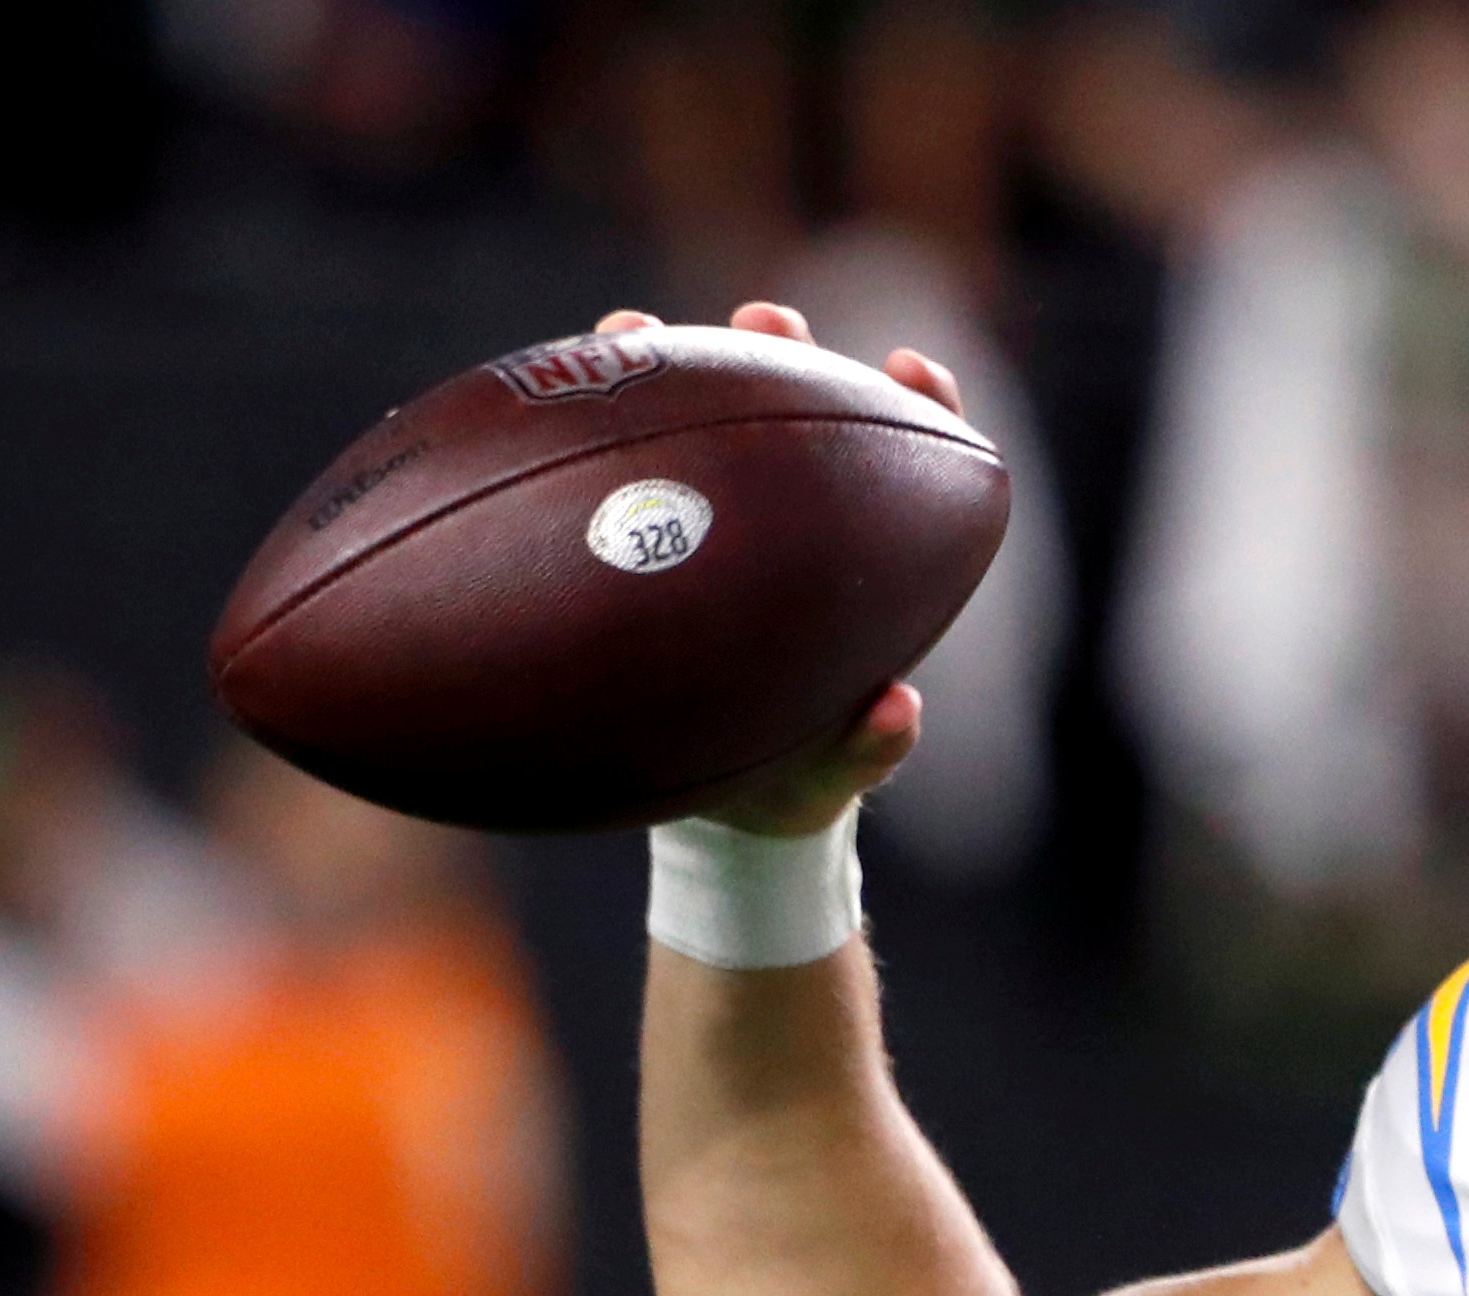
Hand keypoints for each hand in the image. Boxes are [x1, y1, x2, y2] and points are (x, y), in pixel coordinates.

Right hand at [597, 301, 965, 837]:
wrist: (710, 806)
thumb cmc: (788, 780)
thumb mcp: (829, 775)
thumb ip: (871, 750)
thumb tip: (899, 709)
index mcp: (859, 567)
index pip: (908, 464)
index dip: (921, 408)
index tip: (913, 370)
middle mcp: (789, 523)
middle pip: (800, 411)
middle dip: (787, 347)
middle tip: (767, 316)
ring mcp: (706, 521)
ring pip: (697, 422)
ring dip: (673, 361)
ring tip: (636, 328)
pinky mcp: (634, 533)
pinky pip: (608, 475)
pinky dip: (586, 434)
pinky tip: (546, 401)